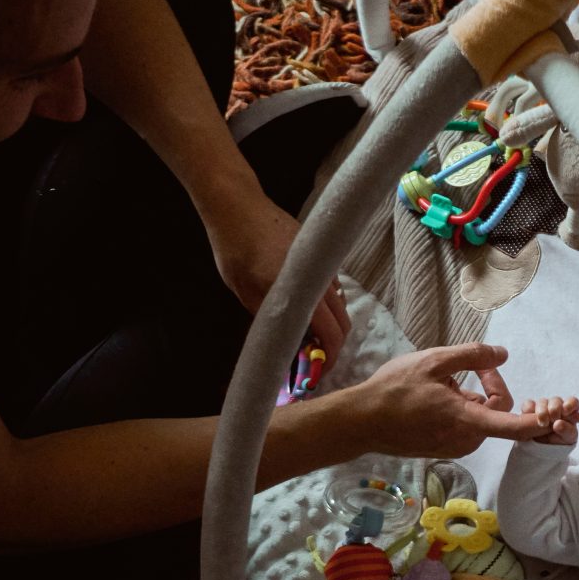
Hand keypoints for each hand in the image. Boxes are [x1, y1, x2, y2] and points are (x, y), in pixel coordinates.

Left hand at [207, 193, 351, 372]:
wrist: (238, 206)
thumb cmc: (235, 249)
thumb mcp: (245, 293)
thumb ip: (270, 319)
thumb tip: (286, 344)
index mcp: (302, 291)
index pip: (331, 334)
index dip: (329, 358)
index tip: (318, 373)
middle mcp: (321, 280)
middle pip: (343, 323)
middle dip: (333, 346)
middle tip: (313, 360)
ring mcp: (324, 267)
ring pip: (341, 306)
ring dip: (331, 326)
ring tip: (309, 336)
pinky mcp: (321, 257)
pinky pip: (333, 289)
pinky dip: (327, 307)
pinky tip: (308, 310)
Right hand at [345, 343, 546, 458]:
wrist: (360, 422)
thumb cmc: (394, 390)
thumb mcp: (435, 361)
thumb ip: (473, 356)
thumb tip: (503, 354)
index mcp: (468, 421)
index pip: (516, 427)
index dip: (540, 420)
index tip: (555, 410)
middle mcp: (465, 441)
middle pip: (497, 413)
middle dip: (490, 387)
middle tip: (471, 365)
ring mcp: (453, 448)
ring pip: (479, 419)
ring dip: (472, 397)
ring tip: (442, 380)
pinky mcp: (442, 449)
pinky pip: (463, 426)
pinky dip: (458, 409)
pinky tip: (433, 395)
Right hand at [518, 396, 578, 444]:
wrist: (546, 447)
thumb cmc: (562, 439)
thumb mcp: (568, 438)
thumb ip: (567, 430)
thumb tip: (558, 424)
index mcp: (569, 411)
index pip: (572, 401)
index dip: (570, 404)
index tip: (566, 411)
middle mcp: (556, 406)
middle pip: (556, 400)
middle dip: (555, 409)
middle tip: (553, 419)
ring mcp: (543, 407)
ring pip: (542, 402)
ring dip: (542, 411)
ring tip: (543, 423)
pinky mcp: (529, 411)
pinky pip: (528, 405)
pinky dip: (529, 408)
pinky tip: (529, 415)